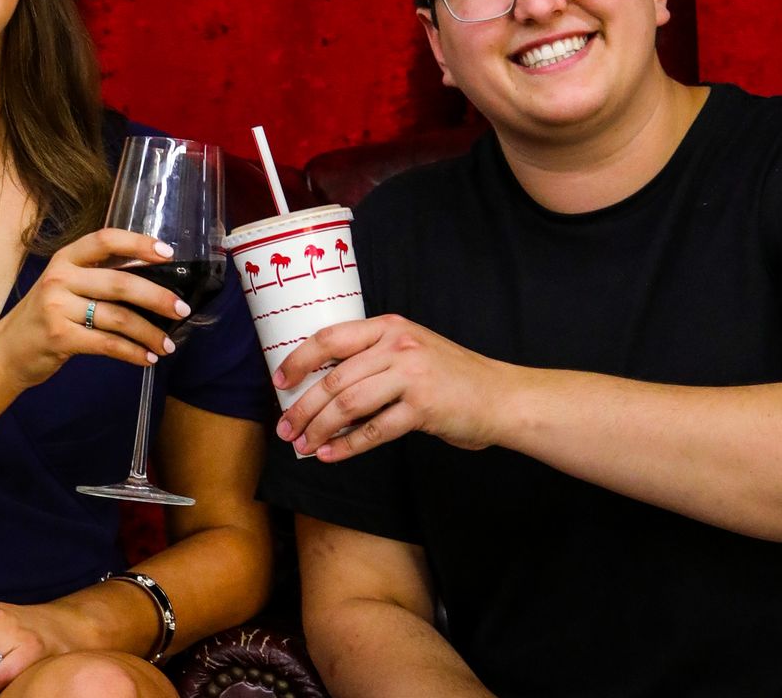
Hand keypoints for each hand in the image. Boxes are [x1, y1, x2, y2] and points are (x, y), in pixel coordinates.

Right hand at [0, 228, 192, 388]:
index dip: (138, 243)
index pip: (105, 240)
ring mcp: (57, 308)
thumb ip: (98, 277)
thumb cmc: (44, 317)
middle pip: (120, 283)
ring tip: (167, 345)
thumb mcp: (64, 287)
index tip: (168, 252)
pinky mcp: (59, 337)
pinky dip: (132, 352)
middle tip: (182, 309)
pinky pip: (107, 343)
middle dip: (157, 297)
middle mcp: (60, 278)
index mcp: (65, 259)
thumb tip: (154, 278)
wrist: (5, 352)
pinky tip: (147, 358)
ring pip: (118, 317)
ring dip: (149, 332)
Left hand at [273, 315, 513, 460]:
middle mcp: (398, 346)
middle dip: (303, 407)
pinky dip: (347, 446)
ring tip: (304, 445)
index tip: (280, 382)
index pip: (330, 338)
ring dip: (319, 429)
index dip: (299, 360)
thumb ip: (374, 358)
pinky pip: (374, 430)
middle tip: (286, 428)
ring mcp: (411, 376)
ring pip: (348, 404)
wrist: (500, 396)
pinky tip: (331, 454)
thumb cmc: (452, 377)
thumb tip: (323, 386)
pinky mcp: (422, 408)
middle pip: (334, 378)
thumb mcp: (412, 350)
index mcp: (389, 328)